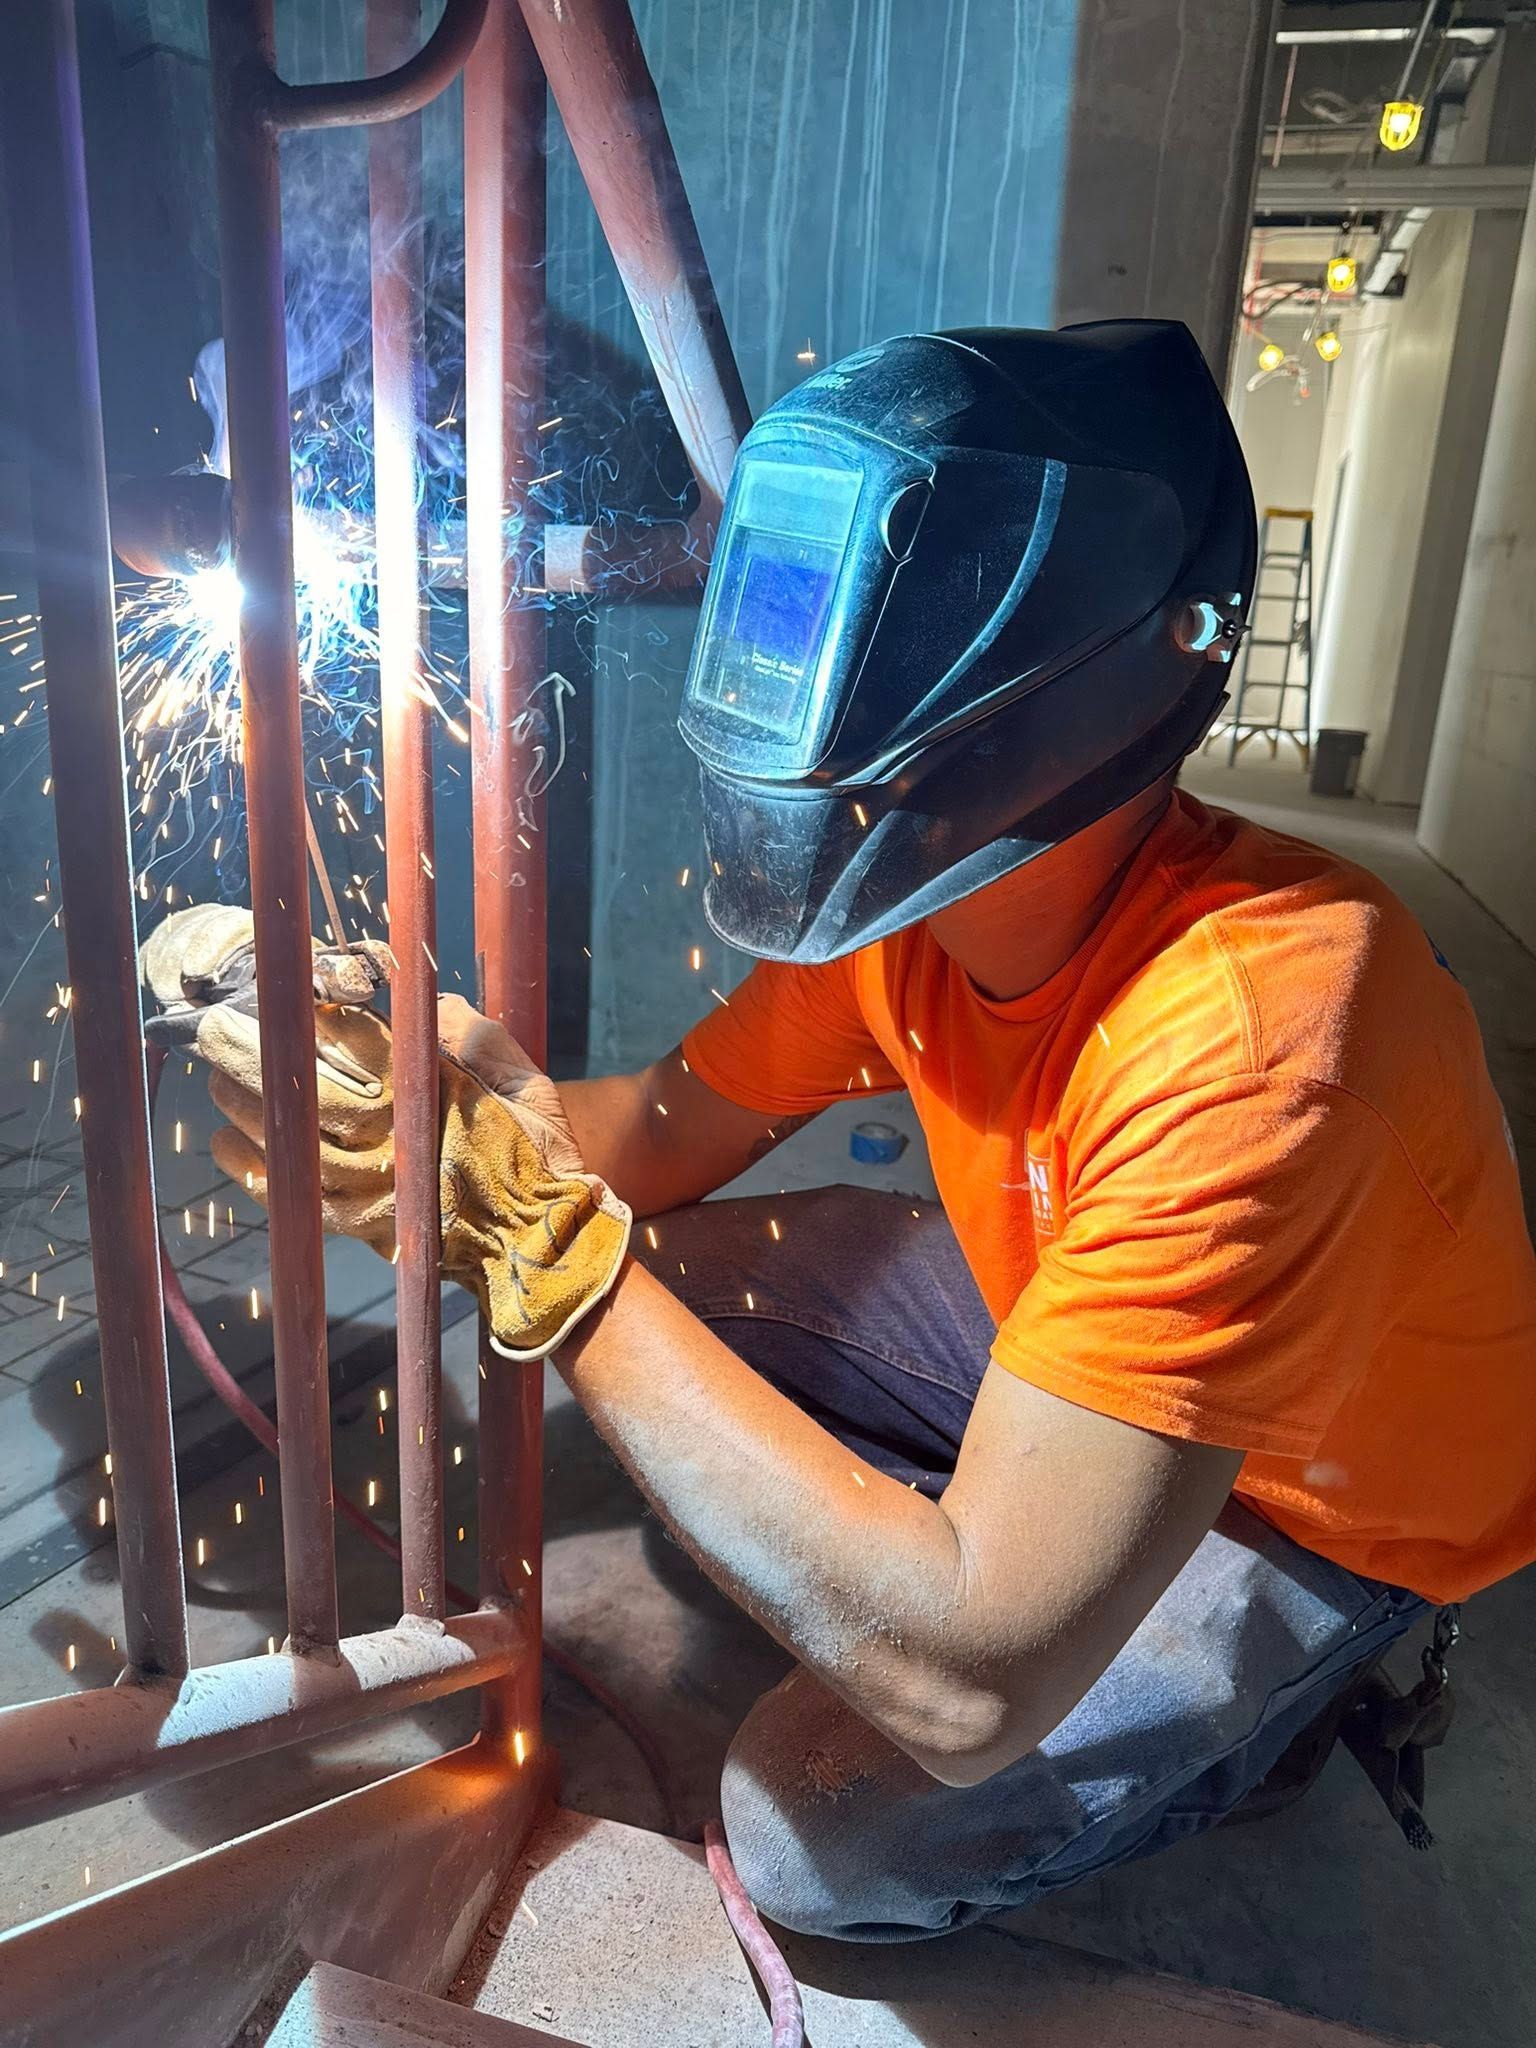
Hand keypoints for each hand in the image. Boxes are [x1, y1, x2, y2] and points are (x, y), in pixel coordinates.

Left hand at [144, 915, 631, 1359]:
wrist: (538, 1242)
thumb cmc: (535, 1152)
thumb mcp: (521, 1076)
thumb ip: (472, 1033)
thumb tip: (423, 998)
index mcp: (434, 1090)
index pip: (357, 1038)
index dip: (310, 1011)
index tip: (280, 992)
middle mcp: (394, 1136)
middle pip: (307, 1086)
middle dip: (253, 1053)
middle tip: (211, 1027)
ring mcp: (372, 1185)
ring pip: (290, 1140)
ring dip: (246, 1107)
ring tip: (217, 1078)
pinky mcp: (360, 1224)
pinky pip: (292, 1194)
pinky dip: (254, 1170)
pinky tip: (226, 1144)